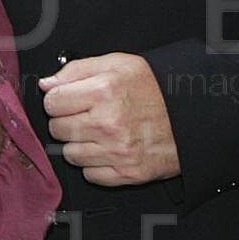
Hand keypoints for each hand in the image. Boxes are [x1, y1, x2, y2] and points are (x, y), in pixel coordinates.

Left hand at [39, 53, 179, 185]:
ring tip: (98, 133)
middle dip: (66, 122)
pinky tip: (107, 150)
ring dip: (79, 144)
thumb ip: (76, 70)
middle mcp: (109, 123)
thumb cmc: (154, 88)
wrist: (191, 115)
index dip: (58, 100)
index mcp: (104, 92)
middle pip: (57, 130)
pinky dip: (95, 165)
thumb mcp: (117, 64)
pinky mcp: (128, 173)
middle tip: (84, 116)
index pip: (52, 103)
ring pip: (70, 155)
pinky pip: (90, 175)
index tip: (68, 101)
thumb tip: (46, 85)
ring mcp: (118, 151)